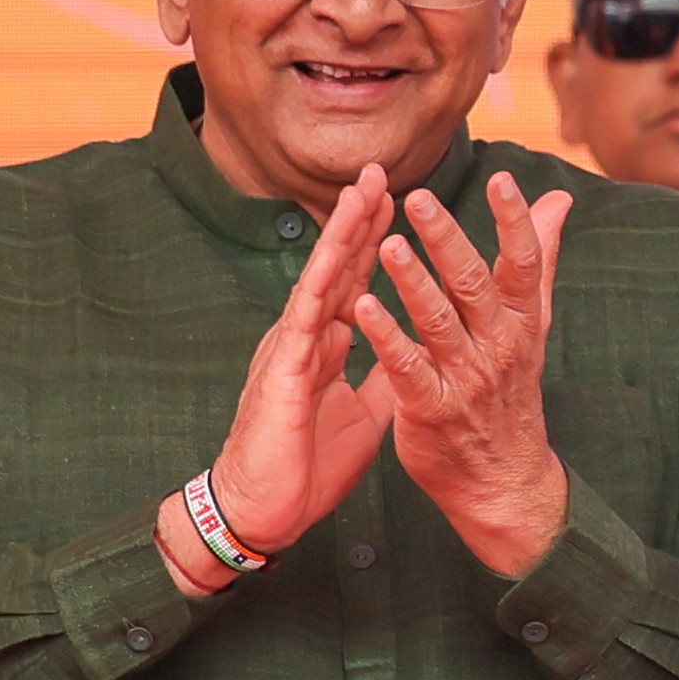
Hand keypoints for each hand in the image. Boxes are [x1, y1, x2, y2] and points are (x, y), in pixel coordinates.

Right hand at [190, 167, 397, 558]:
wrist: (265, 510)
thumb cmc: (306, 462)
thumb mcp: (363, 412)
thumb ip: (385, 374)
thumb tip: (414, 349)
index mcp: (325, 344)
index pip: (353, 281)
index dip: (374, 242)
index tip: (398, 200)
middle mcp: (305, 336)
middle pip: (335, 267)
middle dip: (358, 219)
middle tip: (380, 170)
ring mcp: (291, 349)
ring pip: (318, 280)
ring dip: (339, 236)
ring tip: (361, 193)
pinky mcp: (281, 374)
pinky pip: (303, 324)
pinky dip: (320, 290)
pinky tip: (333, 260)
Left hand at [355, 174, 576, 578]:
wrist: (504, 478)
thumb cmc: (510, 390)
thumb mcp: (532, 324)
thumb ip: (539, 259)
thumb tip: (558, 201)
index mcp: (522, 321)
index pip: (524, 263)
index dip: (515, 221)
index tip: (501, 179)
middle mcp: (499, 345)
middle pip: (475, 284)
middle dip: (447, 239)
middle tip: (418, 197)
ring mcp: (466, 378)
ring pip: (439, 321)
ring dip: (412, 281)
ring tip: (386, 244)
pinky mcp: (431, 409)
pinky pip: (407, 368)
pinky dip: (386, 337)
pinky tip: (361, 307)